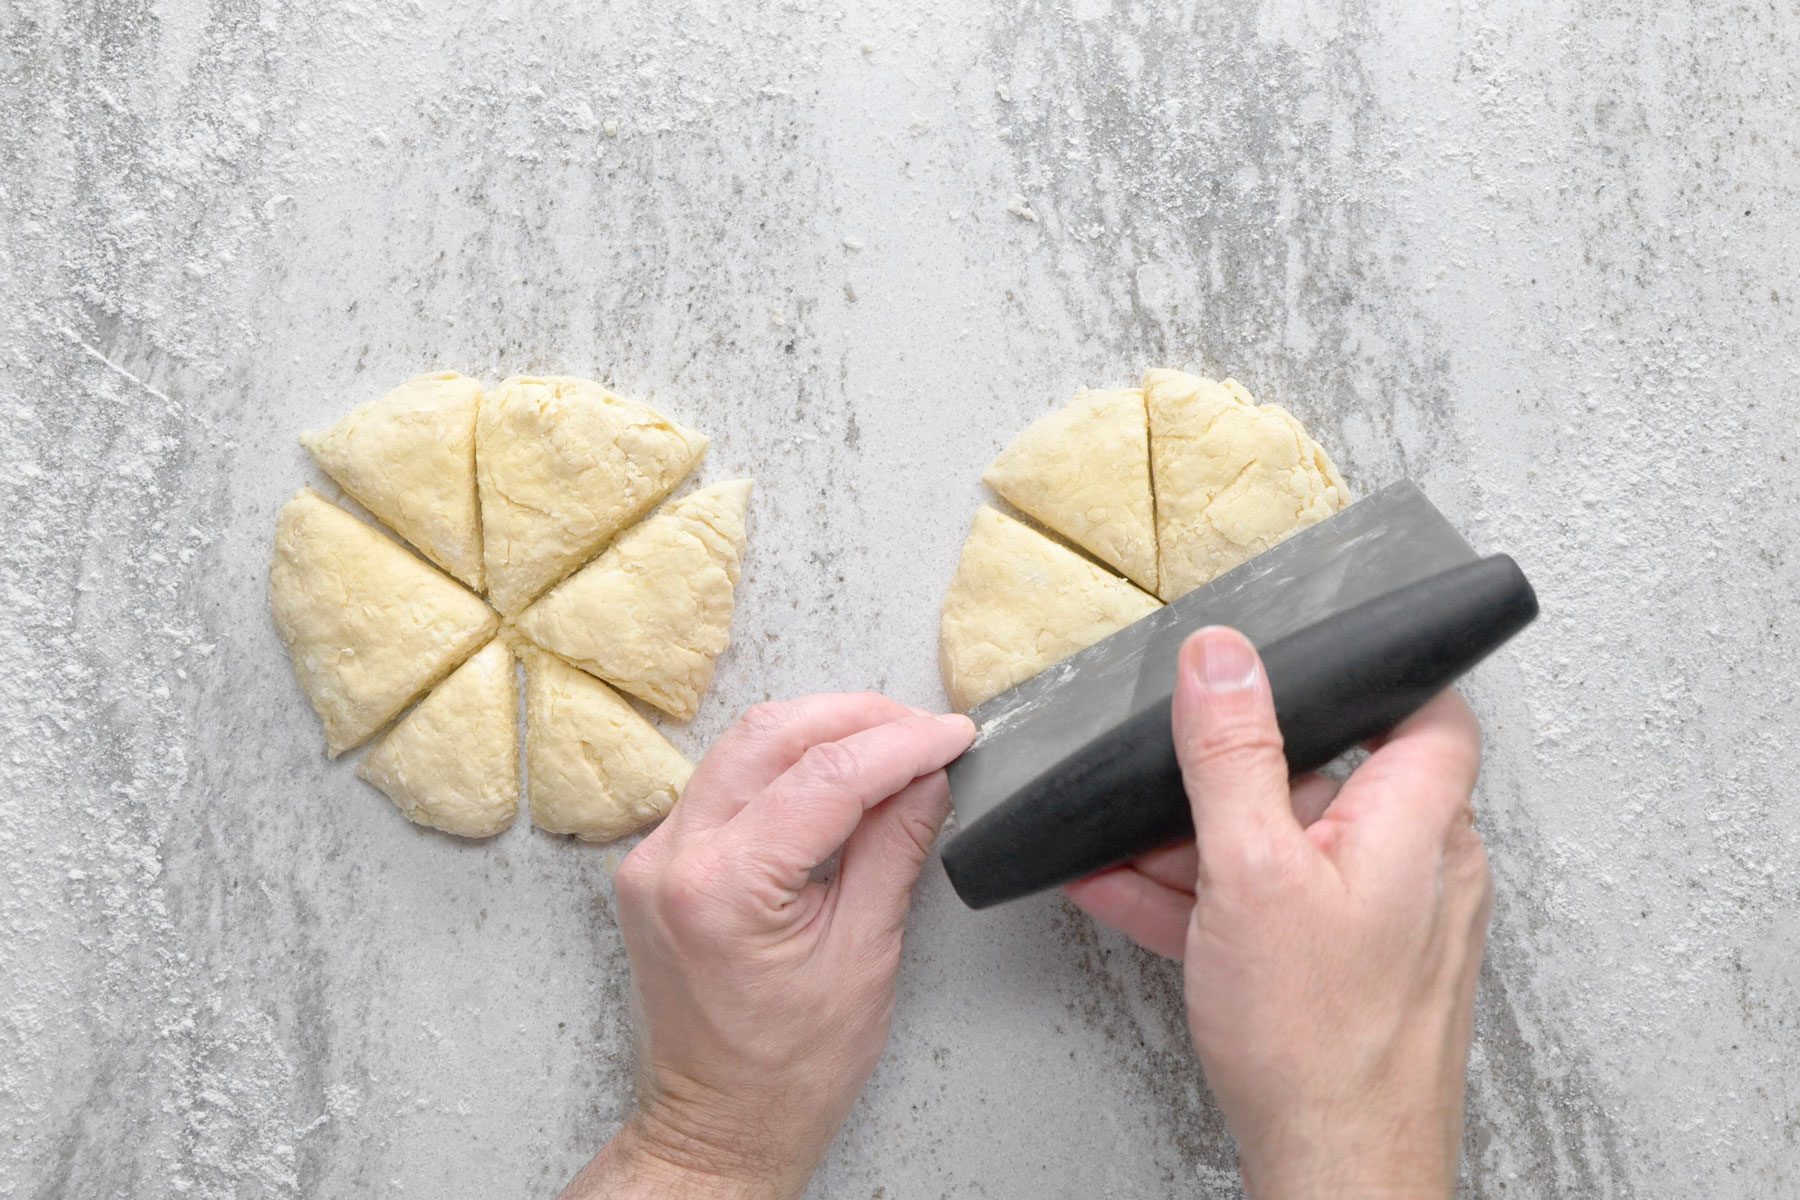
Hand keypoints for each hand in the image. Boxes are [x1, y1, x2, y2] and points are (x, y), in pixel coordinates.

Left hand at [562, 694, 976, 1199]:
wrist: (718, 1126)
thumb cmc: (786, 1072)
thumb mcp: (865, 956)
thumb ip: (894, 849)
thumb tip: (928, 776)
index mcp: (723, 889)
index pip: (825, 776)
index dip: (901, 744)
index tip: (952, 735)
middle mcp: (672, 858)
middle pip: (771, 735)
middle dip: (857, 718)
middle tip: (925, 731)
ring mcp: (654, 856)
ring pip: (742, 746)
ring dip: (820, 732)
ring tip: (891, 746)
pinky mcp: (658, 861)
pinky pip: (723, 781)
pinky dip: (784, 765)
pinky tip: (836, 775)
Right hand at [1065, 628, 1490, 1199]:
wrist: (1335, 1174)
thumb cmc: (1319, 1043)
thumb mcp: (1250, 870)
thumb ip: (1232, 755)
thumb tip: (1222, 659)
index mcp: (1419, 825)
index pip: (1428, 711)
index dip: (1373, 675)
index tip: (1305, 660)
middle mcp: (1417, 869)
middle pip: (1329, 780)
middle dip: (1235, 776)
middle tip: (1171, 772)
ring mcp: (1381, 924)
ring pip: (1288, 850)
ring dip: (1200, 843)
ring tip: (1120, 842)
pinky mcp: (1343, 972)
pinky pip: (1271, 909)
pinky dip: (1208, 899)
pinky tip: (1128, 893)